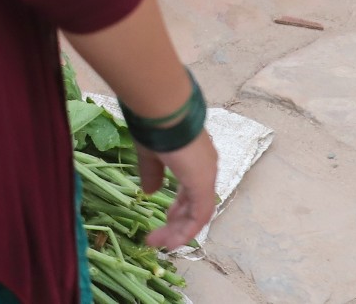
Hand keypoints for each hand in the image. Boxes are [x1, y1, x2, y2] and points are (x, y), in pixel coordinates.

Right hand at [140, 130, 217, 249]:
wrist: (164, 110)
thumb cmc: (155, 126)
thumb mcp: (149, 153)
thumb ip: (151, 173)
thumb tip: (149, 192)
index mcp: (193, 160)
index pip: (190, 191)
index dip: (178, 208)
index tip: (164, 220)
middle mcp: (205, 169)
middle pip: (195, 204)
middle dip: (177, 223)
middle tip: (160, 238)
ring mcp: (206, 176)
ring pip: (198, 212)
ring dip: (180, 230)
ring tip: (163, 244)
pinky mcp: (203, 183)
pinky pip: (199, 213)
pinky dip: (187, 229)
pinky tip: (173, 239)